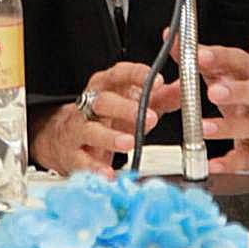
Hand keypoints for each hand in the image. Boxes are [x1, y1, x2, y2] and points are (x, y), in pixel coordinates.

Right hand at [29, 63, 160, 178]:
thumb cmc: (105, 118)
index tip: (157, 81)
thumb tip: (185, 90)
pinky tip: (109, 174)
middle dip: (126, 108)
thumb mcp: (134, 103)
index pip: (120, 74)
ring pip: (91, 130)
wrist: (63, 139)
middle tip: (150, 117)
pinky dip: (95, 168)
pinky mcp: (72, 154)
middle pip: (104, 101)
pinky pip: (82, 161)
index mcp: (106, 86)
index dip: (137, 75)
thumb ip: (160, 97)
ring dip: (110, 137)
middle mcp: (90, 105)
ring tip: (128, 143)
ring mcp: (78, 129)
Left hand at [190, 43, 248, 172]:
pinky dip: (228, 162)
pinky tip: (213, 165)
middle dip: (234, 91)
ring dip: (225, 127)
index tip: (199, 55)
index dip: (219, 58)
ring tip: (204, 128)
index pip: (237, 61)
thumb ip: (199, 59)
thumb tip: (170, 39)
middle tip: (212, 91)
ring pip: (247, 125)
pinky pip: (244, 158)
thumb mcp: (227, 74)